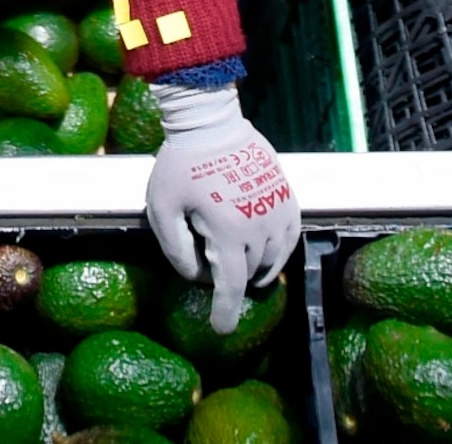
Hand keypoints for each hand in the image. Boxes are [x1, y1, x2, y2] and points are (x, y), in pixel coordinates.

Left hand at [145, 82, 300, 331]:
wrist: (210, 121)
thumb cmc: (180, 163)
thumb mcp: (162, 208)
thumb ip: (176, 249)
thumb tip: (197, 276)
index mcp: (228, 229)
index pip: (232, 286)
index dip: (226, 312)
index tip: (221, 329)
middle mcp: (260, 224)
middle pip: (250, 273)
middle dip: (230, 281)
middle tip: (207, 265)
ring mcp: (278, 210)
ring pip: (274, 261)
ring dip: (255, 271)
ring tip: (236, 267)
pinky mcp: (287, 197)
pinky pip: (290, 239)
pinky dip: (277, 253)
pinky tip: (261, 252)